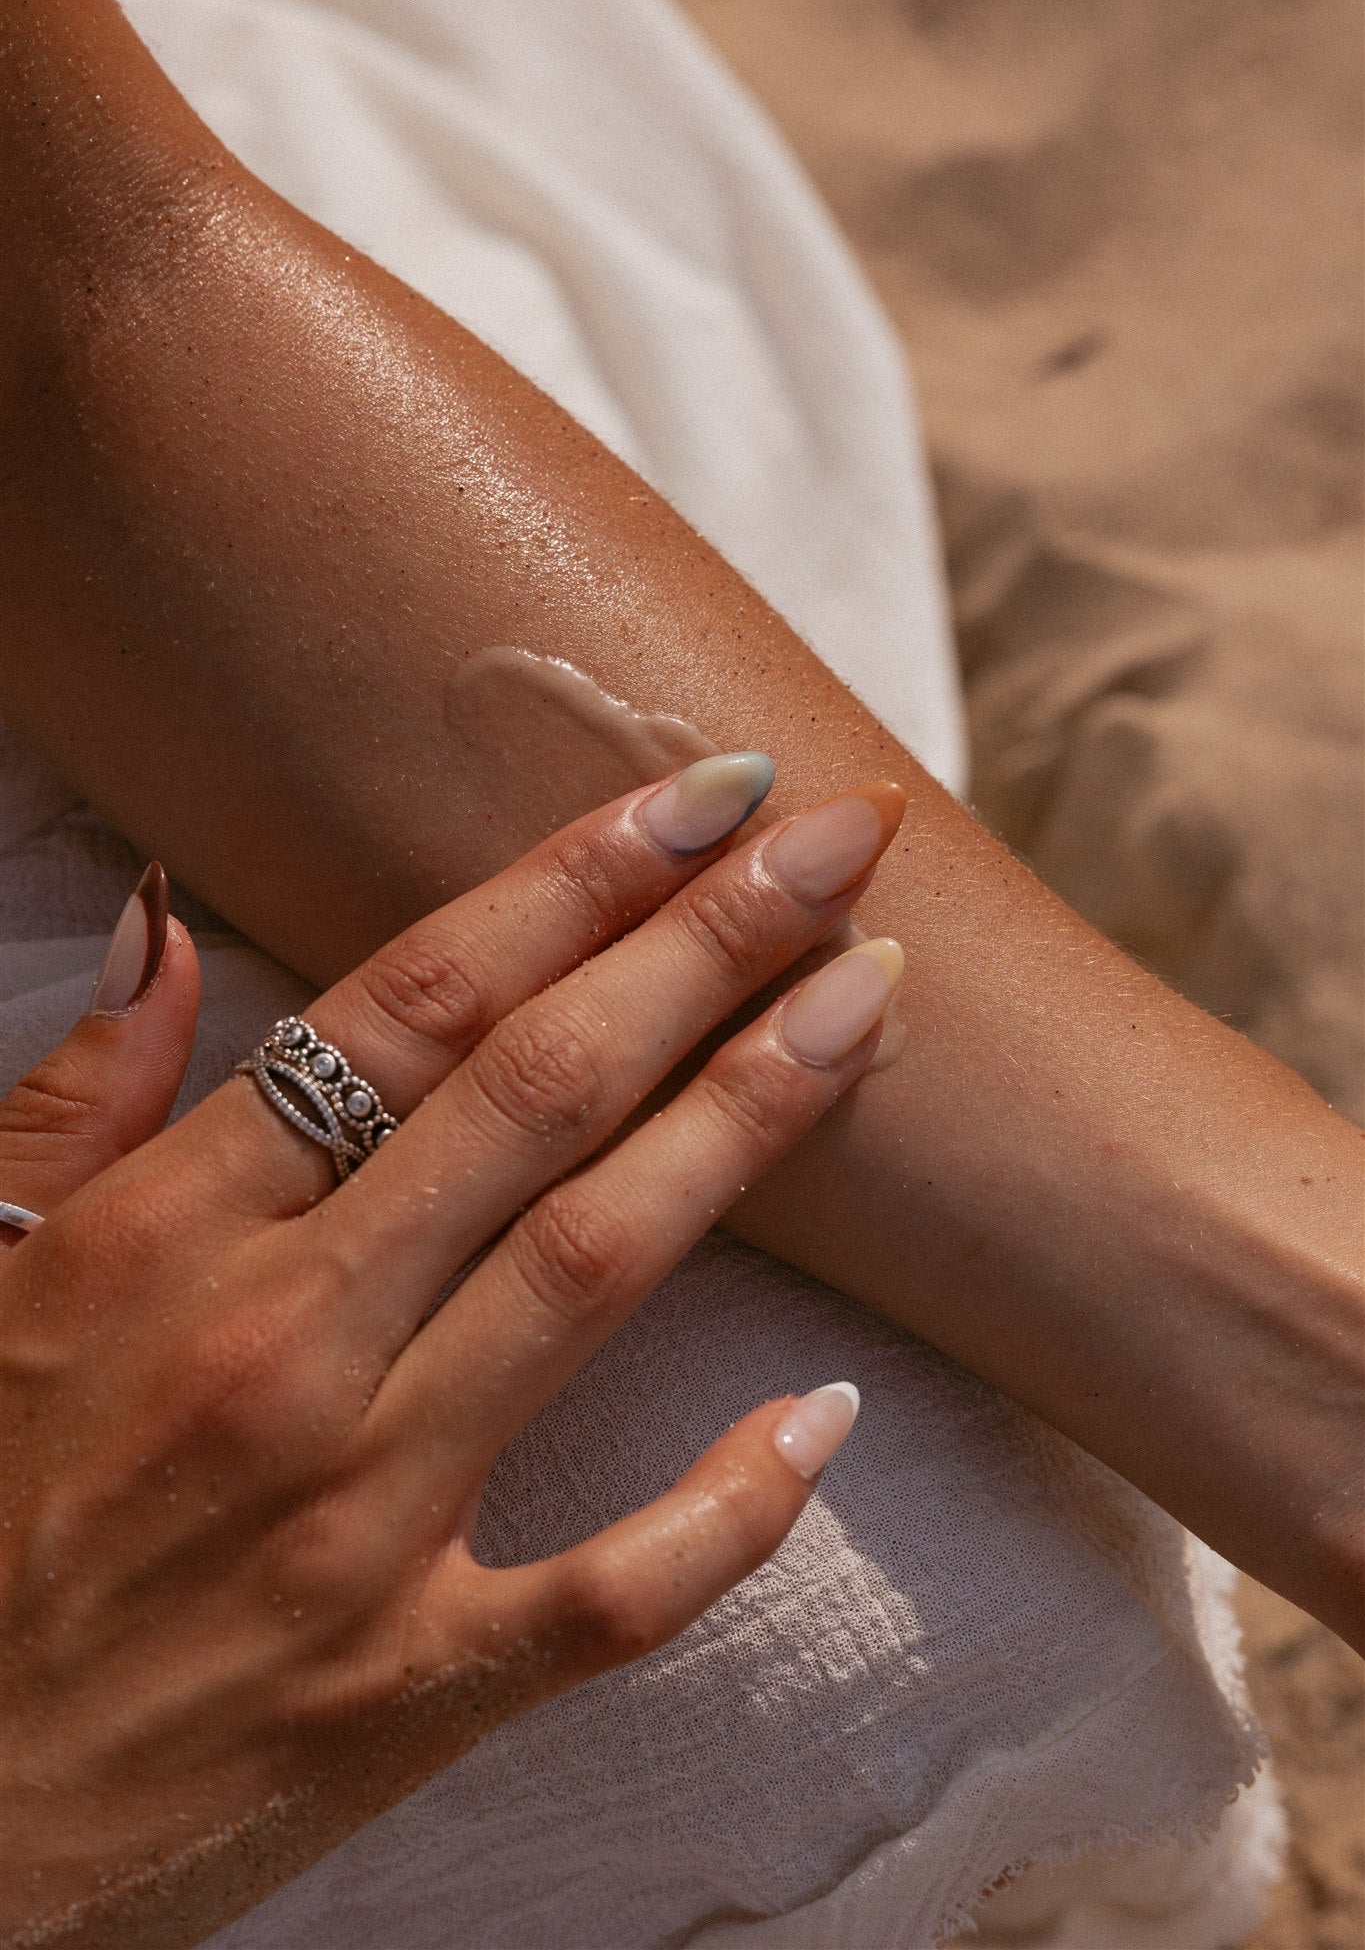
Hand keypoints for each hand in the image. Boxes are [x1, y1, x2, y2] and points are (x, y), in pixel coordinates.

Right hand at [0, 757, 904, 1949]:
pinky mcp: (407, 1685)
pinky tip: (829, 1412)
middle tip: (843, 837)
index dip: (575, 883)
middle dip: (704, 946)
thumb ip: (75, 1097)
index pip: (413, 1006)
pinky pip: (610, 1591)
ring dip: (745, 1125)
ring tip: (869, 1003)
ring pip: (588, 1275)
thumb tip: (170, 919)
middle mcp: (278, 1349)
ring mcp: (355, 1522)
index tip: (708, 794)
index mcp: (165, 1235)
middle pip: (534, 1099)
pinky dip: (731, 1506)